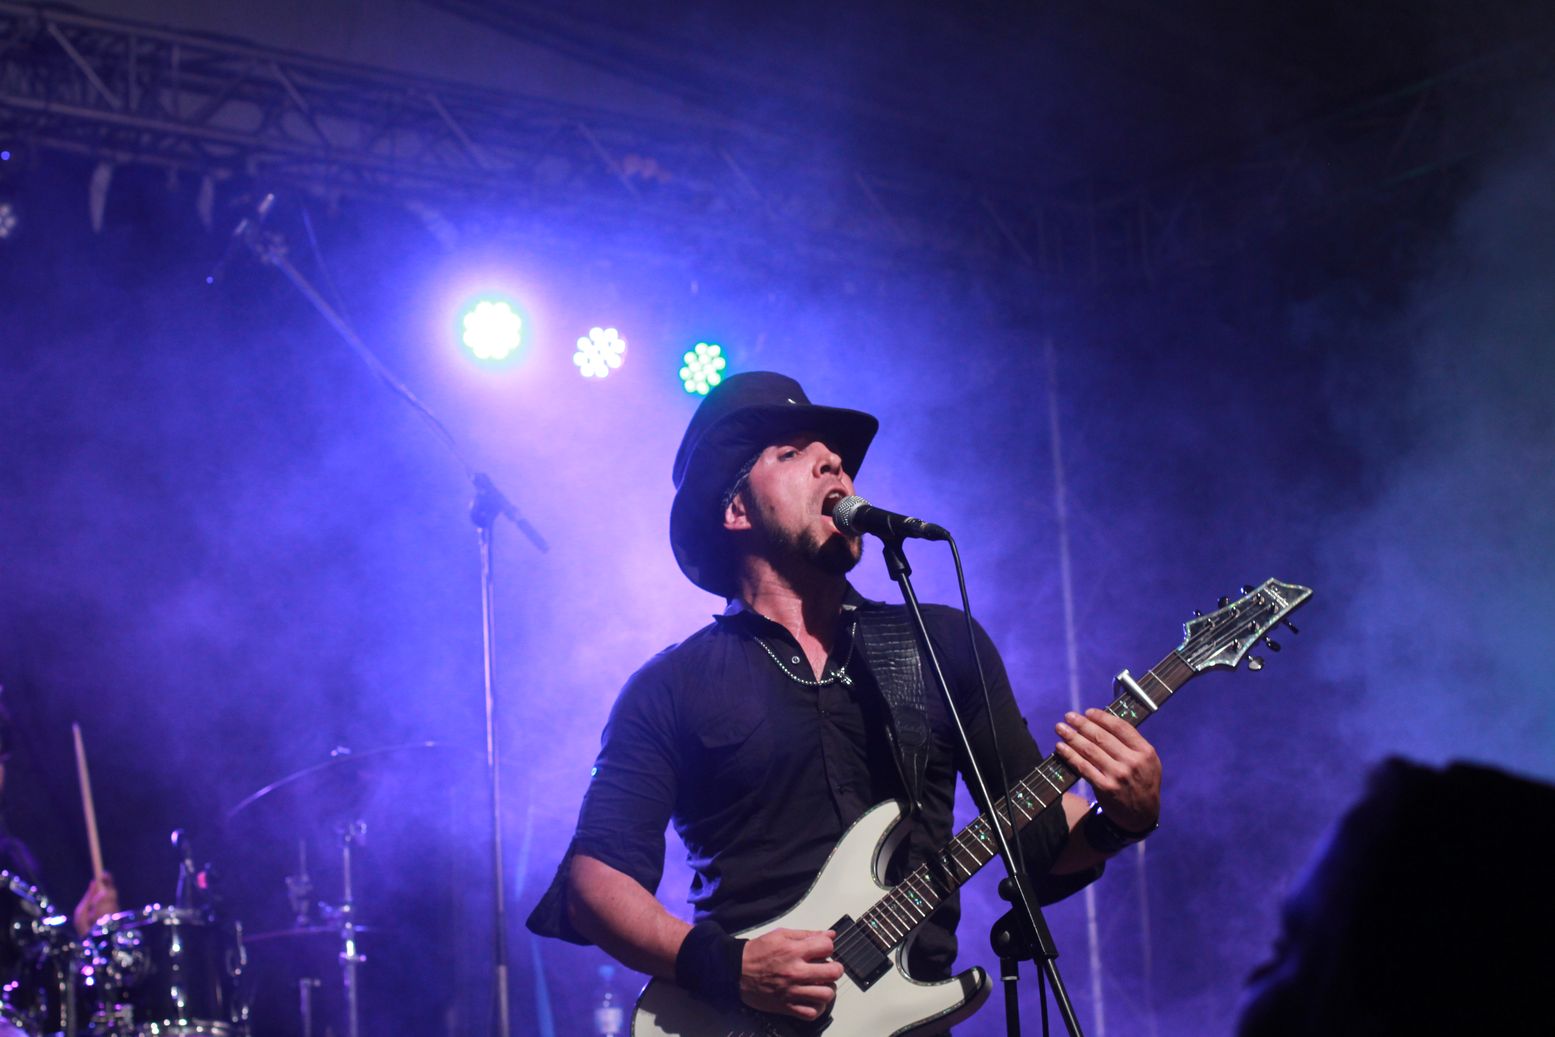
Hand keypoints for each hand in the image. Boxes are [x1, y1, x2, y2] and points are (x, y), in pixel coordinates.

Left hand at [73, 871, 119, 935]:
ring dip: (98, 909)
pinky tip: (97, 923)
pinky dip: (100, 916)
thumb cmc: (85, 929)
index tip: (104, 874)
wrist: (90, 946)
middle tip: (95, 902)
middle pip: (111, 894)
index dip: (107, 880)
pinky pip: (109, 913)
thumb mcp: (81, 912)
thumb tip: (94, 882)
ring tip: (92, 919)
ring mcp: (116, 914)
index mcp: (104, 904)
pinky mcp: (119, 921)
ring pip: (110, 903)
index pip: (109, 888)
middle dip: (102, 896)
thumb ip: (88, 898)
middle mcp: (112, 907)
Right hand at [739, 927, 843, 1020]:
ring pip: (826, 995)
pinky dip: (817, 1007)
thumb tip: (829, 935)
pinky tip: (813, 999)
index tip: (823, 950)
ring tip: (821, 985)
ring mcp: (792, 991)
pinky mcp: (786, 1006)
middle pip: (833, 973)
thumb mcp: (781, 935)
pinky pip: (812, 1013)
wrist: (736, 971)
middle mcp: (796, 972)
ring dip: (828, 989)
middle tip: (829, 969)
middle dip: (835, 969)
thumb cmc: (758, 952)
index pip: (827, 948)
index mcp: (794, 951)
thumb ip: (807, 934)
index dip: (828, 947)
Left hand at [1055, 709, 1161, 832]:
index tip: (1088, 712)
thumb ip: (1133, 744)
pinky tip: (1061, 747)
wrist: (1142, 816)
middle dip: (1082, 724)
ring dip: (1072, 737)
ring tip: (1060, 728)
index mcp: (1145, 751)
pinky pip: (1083, 767)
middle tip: (1068, 716)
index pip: (1121, 727)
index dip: (1102, 718)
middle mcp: (1132, 762)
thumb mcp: (1149, 762)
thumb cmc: (1143, 783)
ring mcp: (1118, 775)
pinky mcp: (1105, 787)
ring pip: (1090, 750)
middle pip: (1102, 737)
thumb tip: (1105, 723)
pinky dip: (1070, 755)